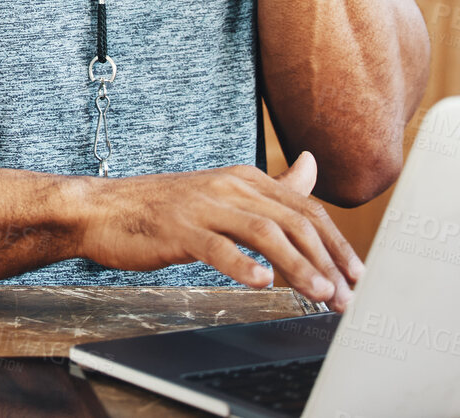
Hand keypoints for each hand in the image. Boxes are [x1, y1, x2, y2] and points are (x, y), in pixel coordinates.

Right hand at [76, 152, 363, 309]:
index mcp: (245, 178)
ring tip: (319, 293)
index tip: (356, 275)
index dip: (336, 243)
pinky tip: (262, 284)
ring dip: (297, 266)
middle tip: (345, 295)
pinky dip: (243, 266)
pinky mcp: (179, 230)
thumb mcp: (223, 191)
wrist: (103, 209)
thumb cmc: (164, 208)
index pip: (306, 208)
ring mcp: (204, 207)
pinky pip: (217, 248)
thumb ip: (272, 185)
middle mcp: (230, 187)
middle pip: (293, 221)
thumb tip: (312, 164)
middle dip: (326, 260)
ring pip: (264, 233)